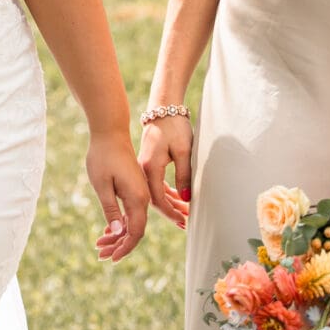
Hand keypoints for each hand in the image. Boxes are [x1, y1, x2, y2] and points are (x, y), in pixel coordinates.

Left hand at [86, 130, 149, 261]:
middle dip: (119, 245)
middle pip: (135, 230)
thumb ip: (111, 209)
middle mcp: (142, 197)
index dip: (125, 248)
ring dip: (118, 235)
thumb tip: (118, 231)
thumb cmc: (103, 156)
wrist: (110, 132)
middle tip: (100, 255)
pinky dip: (120, 222)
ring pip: (133, 221)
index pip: (136, 232)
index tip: (111, 258)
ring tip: (100, 245)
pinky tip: (107, 230)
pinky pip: (130, 211)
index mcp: (137, 198)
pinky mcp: (134, 187)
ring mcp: (139, 192)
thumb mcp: (102, 185)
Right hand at [138, 112, 192, 227]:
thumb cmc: (175, 126)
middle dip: (171, 211)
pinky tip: (176, 198)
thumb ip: (184, 176)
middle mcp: (143, 169)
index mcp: (150, 168)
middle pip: (155, 198)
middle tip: (186, 222)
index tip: (183, 222)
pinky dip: (166, 192)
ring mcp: (144, 166)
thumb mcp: (184, 151)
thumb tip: (185, 199)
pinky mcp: (148, 162)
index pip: (158, 199)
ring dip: (170, 203)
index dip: (171, 213)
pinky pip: (155, 183)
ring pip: (155, 192)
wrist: (164, 107)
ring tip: (184, 212)